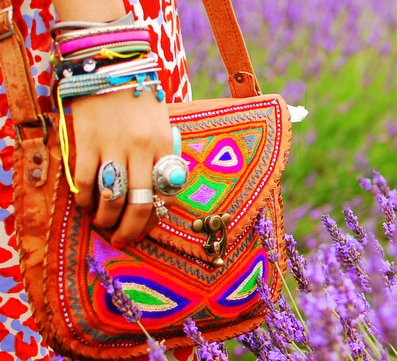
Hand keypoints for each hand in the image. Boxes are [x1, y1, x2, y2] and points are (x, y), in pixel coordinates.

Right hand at [70, 89, 173, 246]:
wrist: (111, 68)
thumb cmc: (139, 101)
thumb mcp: (161, 126)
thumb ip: (161, 156)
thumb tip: (158, 192)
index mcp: (164, 146)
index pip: (165, 194)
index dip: (154, 218)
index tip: (145, 229)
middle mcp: (141, 149)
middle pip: (138, 203)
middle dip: (130, 230)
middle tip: (122, 240)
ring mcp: (113, 145)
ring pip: (110, 198)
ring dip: (105, 218)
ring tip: (102, 223)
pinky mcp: (86, 141)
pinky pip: (84, 181)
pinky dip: (83, 199)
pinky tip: (84, 204)